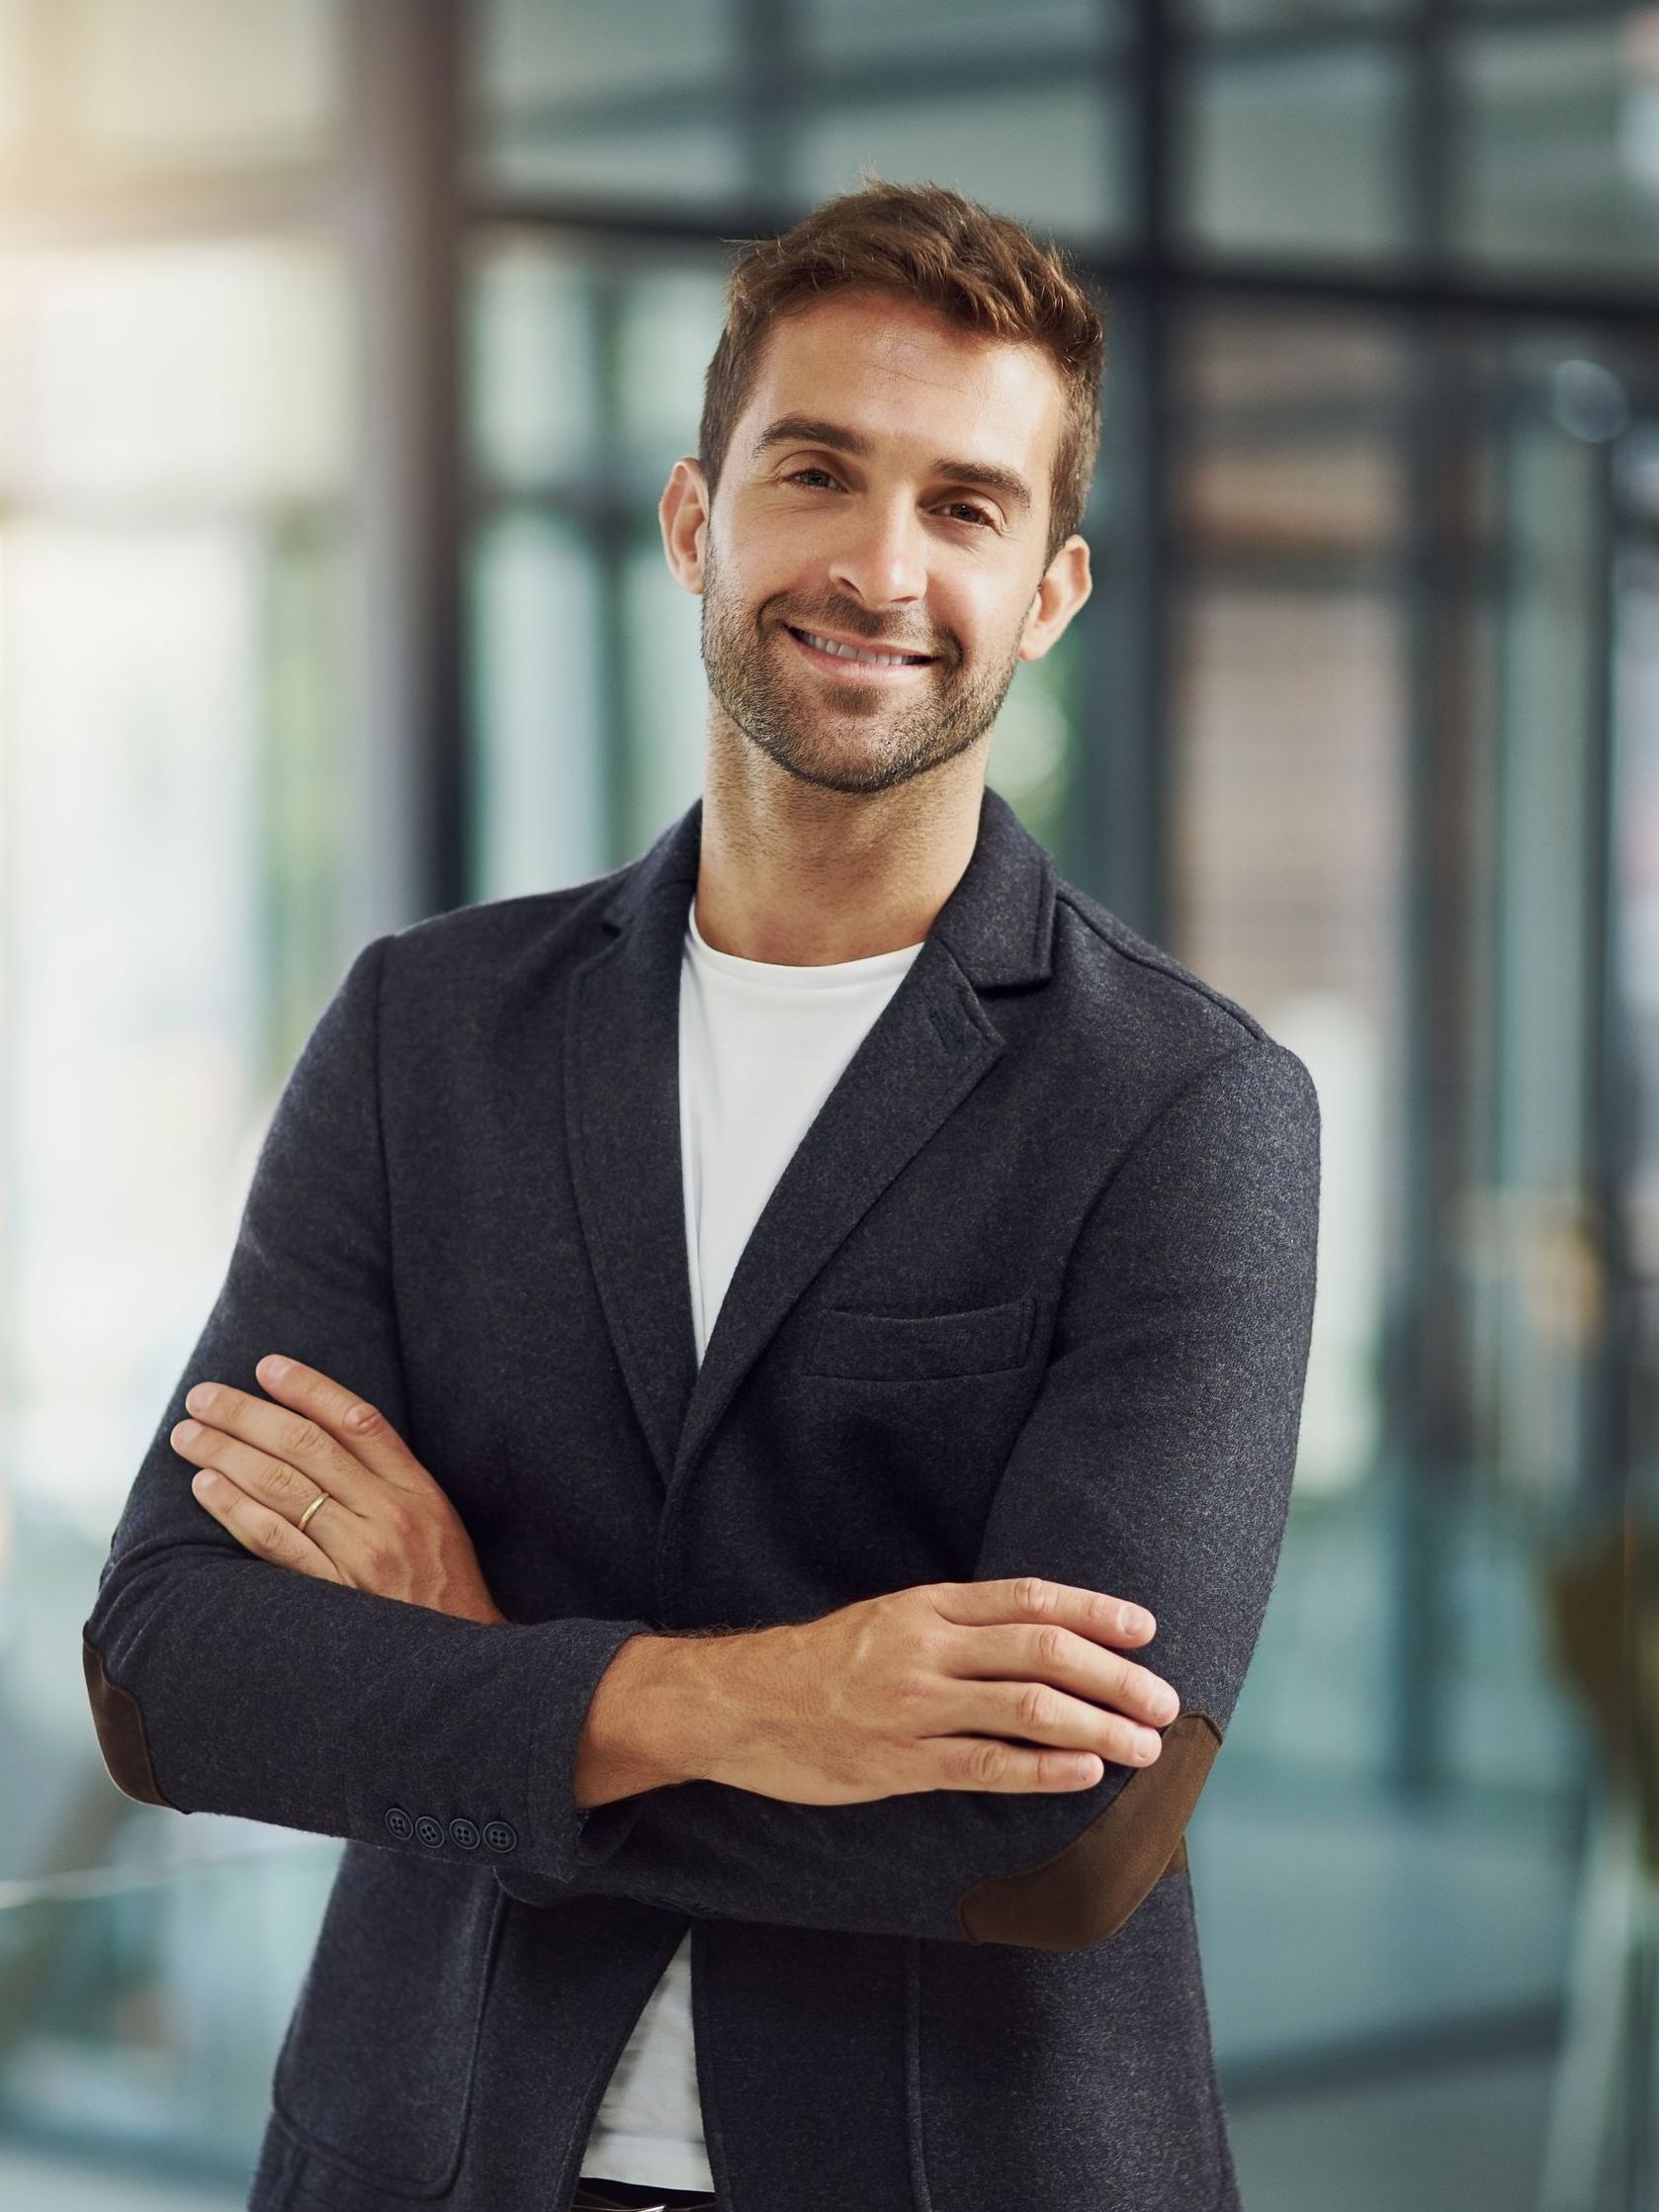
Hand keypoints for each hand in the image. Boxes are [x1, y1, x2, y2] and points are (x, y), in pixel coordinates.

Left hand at [169, 1354, 506, 1625]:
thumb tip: (322, 1434)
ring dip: (227, 1454)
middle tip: (203, 1397)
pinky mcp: (332, 1595)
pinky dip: (236, 1509)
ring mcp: (359, 1557)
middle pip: (308, 1447)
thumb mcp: (435, 1521)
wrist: (461, 1663)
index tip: (267, 1366)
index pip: (358, 1420)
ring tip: (189, 1435)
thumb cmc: (443, 1586)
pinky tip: (207, 1487)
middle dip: (247, 1415)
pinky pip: (274, 1542)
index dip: (308, 1388)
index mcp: (418, 1491)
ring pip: (282, 1488)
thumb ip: (389, 1479)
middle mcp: (388, 1516)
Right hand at [576, 1577, 1179, 1808]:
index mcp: (927, 1606)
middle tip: (1163, 1701)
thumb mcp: (888, 1620)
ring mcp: (914, 1706)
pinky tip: (1085, 1772)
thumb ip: (956, 1626)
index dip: (1095, 1610)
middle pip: (1043, 1651)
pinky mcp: (900, 1762)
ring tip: (1144, 1744)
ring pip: (1028, 1709)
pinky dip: (1045, 1769)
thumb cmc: (820, 1665)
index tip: (1146, 1628)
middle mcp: (926, 1647)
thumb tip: (1040, 1639)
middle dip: (1115, 1676)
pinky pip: (986, 1765)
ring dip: (1098, 1725)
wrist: (738, 1705)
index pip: (1029, 1598)